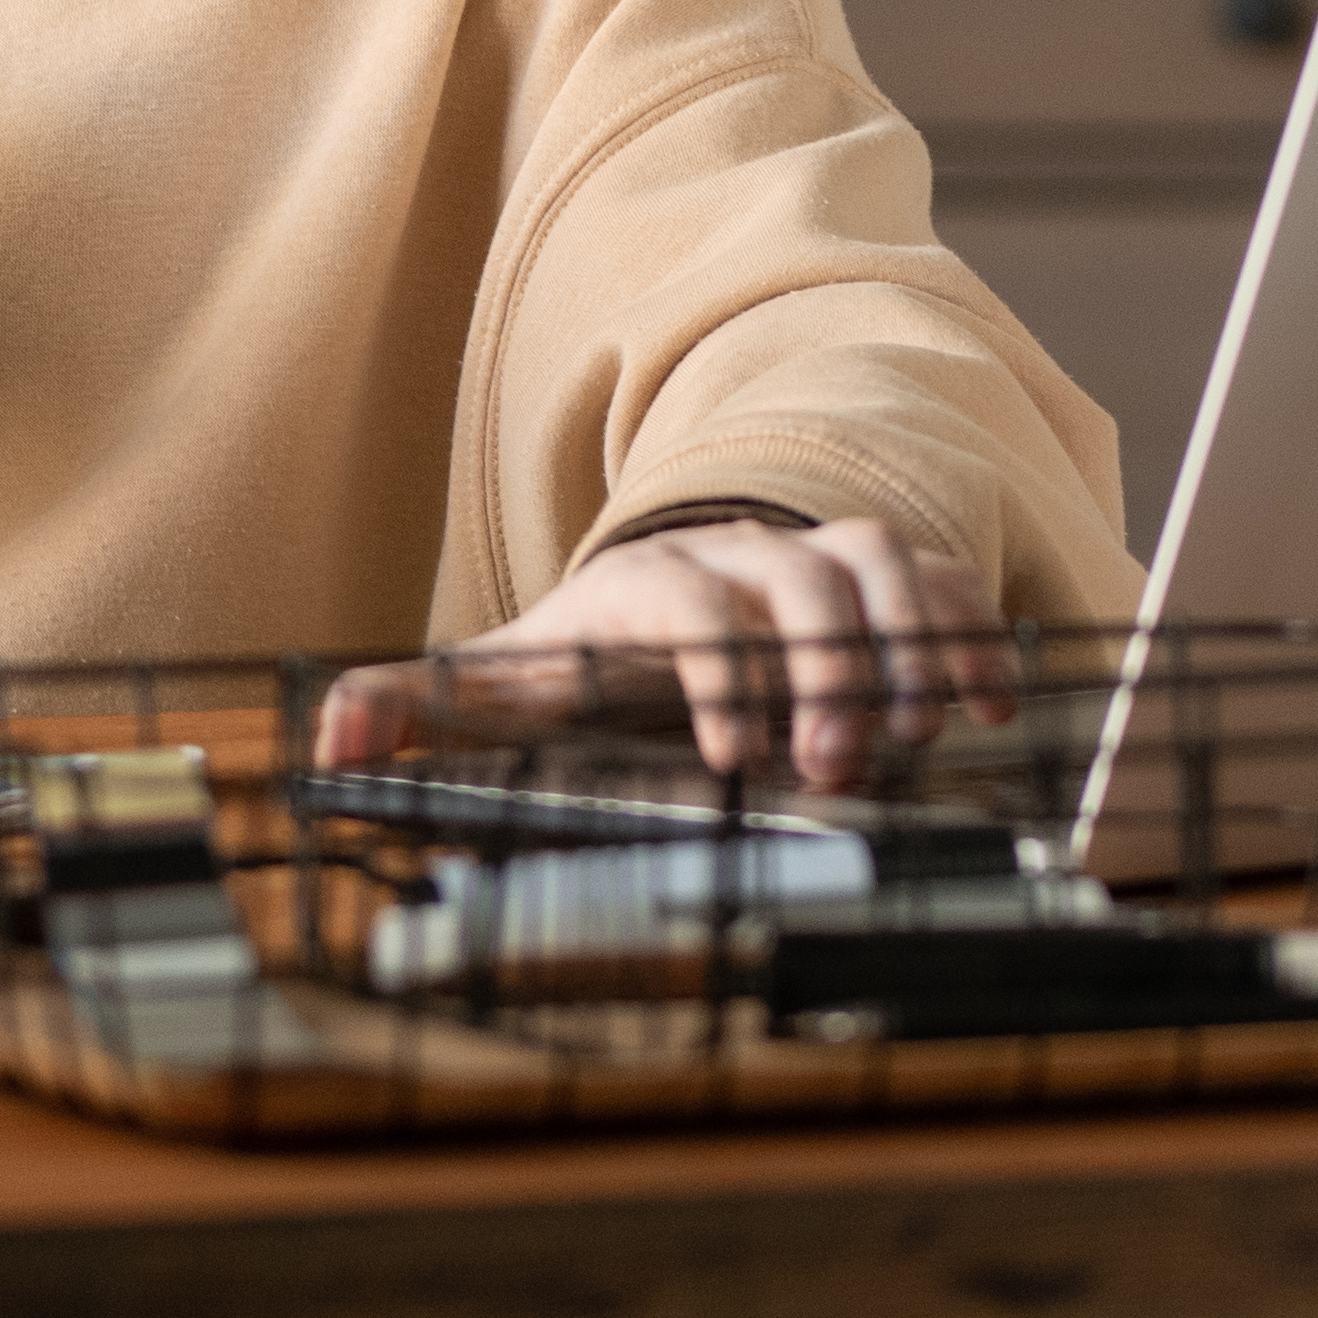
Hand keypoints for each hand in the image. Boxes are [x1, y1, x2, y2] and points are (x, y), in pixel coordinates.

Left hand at [435, 508, 1011, 791]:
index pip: (684, 605)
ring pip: (875, 564)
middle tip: (835, 765)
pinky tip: (992, 699)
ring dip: (908, 643)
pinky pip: (933, 577)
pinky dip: (967, 629)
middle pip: (794, 580)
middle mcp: (735, 555)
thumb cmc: (589, 657)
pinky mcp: (873, 571)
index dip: (714, 671)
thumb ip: (411, 709)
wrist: (664, 590)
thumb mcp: (503, 681)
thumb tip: (326, 743)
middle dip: (823, 669)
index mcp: (643, 588)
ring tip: (927, 729)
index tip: (732, 754)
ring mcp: (811, 552)